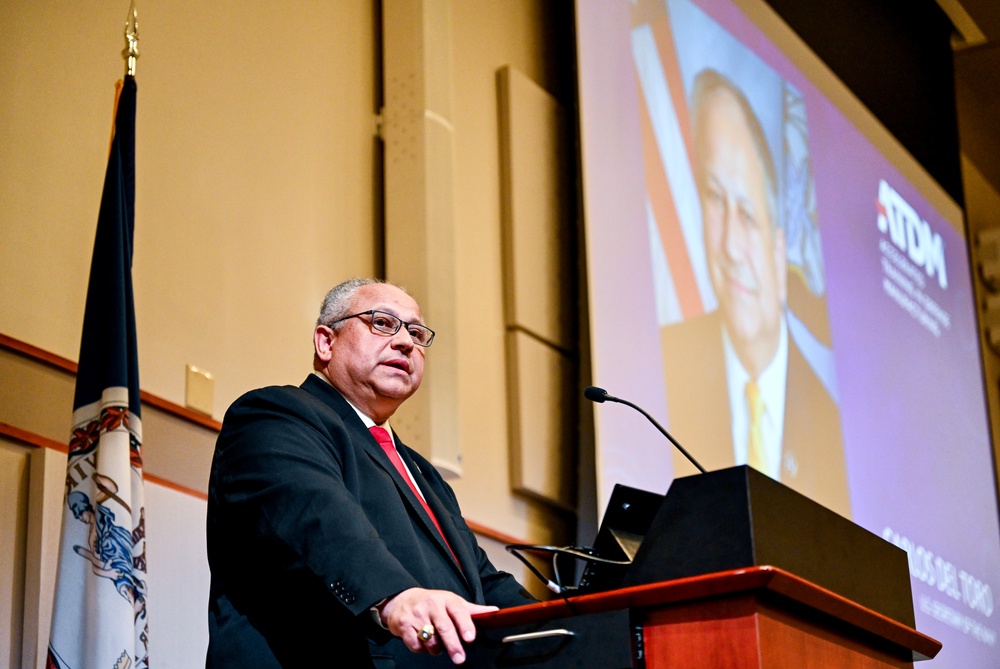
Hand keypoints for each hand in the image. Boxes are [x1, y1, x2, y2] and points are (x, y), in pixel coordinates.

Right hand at [379, 587, 497, 663]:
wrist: (401, 599)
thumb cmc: (433, 603)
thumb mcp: (452, 602)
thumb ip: (472, 610)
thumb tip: (495, 612)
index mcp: (447, 600)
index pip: (458, 611)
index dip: (465, 624)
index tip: (470, 638)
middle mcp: (432, 605)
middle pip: (444, 627)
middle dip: (453, 644)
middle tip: (460, 658)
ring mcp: (417, 615)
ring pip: (430, 639)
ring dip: (436, 648)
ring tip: (437, 645)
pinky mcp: (404, 625)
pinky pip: (415, 644)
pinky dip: (421, 649)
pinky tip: (423, 643)